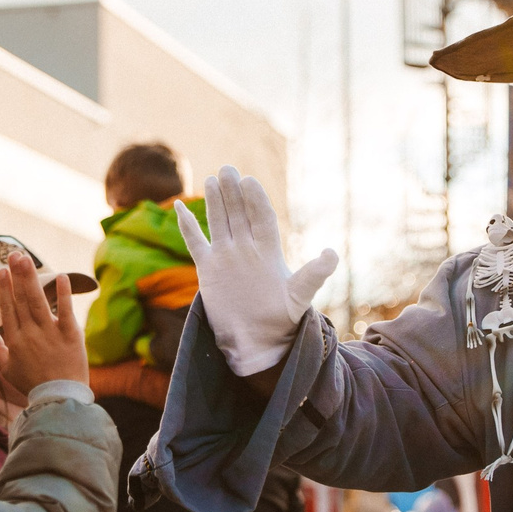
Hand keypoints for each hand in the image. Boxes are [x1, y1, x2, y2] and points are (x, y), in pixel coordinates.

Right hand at [0, 252, 86, 395]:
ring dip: (31, 278)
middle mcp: (30, 333)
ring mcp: (50, 333)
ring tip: (26, 259)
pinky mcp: (71, 335)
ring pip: (38, 301)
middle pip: (21, 299)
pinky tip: (61, 277)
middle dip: (17, 275)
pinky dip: (63, 294)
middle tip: (13, 254)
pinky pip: (66, 311)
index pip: (7, 309)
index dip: (4, 289)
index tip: (2, 271)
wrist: (59, 400)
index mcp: (15, 341)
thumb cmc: (32, 386)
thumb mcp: (7, 371)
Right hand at [175, 167, 338, 375]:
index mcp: (268, 251)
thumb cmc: (282, 321)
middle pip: (239, 213)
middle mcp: (246, 249)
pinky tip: (180, 207)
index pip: (261, 218)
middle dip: (234, 192)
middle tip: (228, 169)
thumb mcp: (300, 297)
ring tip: (213, 179)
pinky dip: (187, 226)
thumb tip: (332, 254)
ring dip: (215, 201)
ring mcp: (226, 257)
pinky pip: (195, 242)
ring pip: (218, 222)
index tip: (249, 182)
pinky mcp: (208, 269)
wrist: (256, 342)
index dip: (255, 200)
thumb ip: (314, 275)